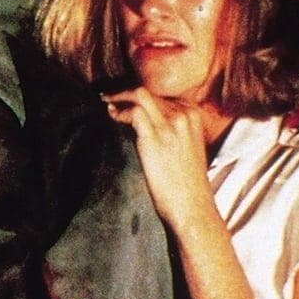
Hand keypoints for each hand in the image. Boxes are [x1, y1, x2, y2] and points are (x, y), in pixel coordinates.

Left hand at [102, 87, 214, 228]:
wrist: (192, 206)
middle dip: (125, 93)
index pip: (161, 96)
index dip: (139, 96)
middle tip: (108, 97)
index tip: (125, 99)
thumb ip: (172, 130)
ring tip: (105, 101)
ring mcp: (171, 125)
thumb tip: (144, 121)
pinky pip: (133, 112)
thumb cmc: (187, 183)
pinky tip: (112, 117)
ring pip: (140, 95)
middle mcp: (184, 116)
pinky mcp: (155, 137)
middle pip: (149, 93)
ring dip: (118, 96)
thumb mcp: (186, 148)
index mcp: (193, 117)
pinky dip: (119, 112)